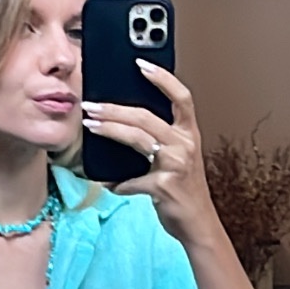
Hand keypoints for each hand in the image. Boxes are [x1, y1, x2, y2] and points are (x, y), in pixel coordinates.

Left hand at [81, 61, 220, 249]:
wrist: (198, 223)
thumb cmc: (184, 189)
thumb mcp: (178, 158)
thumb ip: (159, 139)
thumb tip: (124, 123)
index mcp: (189, 134)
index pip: (181, 97)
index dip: (162, 78)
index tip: (140, 64)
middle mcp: (185, 145)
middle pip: (145, 117)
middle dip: (114, 109)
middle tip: (91, 105)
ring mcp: (175, 165)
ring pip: (137, 139)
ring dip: (110, 130)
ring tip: (91, 125)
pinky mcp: (163, 187)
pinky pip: (130, 181)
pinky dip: (116, 183)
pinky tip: (107, 183)